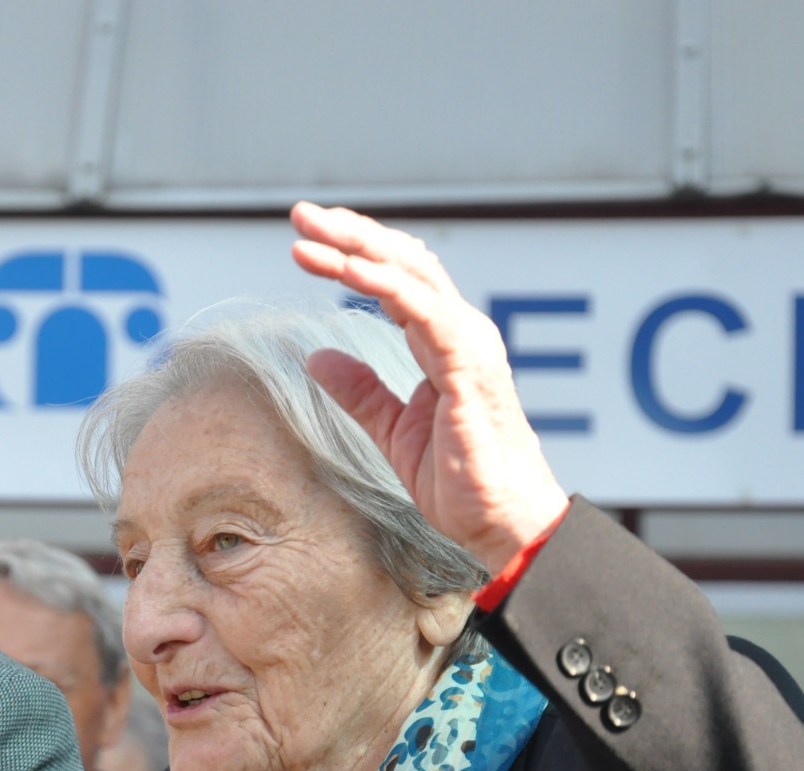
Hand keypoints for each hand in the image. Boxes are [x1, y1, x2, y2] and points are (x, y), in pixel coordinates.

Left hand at [289, 201, 569, 570]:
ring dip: (357, 249)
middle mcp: (460, 332)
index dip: (353, 254)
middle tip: (300, 216)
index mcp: (444, 342)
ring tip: (309, 237)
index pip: (398, 279)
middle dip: (349, 234)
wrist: (503, 522)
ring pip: (412, 274)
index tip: (306, 243)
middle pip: (404, 262)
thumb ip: (360, 392)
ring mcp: (469, 344)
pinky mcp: (469, 365)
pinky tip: (347, 270)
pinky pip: (425, 311)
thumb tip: (319, 356)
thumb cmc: (463, 481)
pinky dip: (386, 284)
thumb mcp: (393, 430)